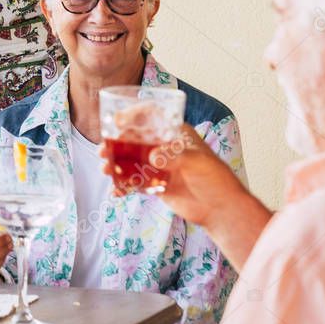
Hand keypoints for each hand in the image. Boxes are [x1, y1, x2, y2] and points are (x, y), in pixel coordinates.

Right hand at [100, 124, 246, 226]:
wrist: (221, 209)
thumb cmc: (216, 179)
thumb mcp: (197, 162)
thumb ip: (174, 156)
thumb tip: (152, 157)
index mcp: (175, 134)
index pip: (151, 116)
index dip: (133, 114)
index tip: (117, 121)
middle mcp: (164, 147)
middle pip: (134, 139)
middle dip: (116, 143)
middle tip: (103, 150)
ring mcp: (159, 166)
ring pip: (130, 160)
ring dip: (115, 164)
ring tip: (105, 171)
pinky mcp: (156, 184)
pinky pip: (134, 182)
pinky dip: (123, 187)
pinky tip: (115, 192)